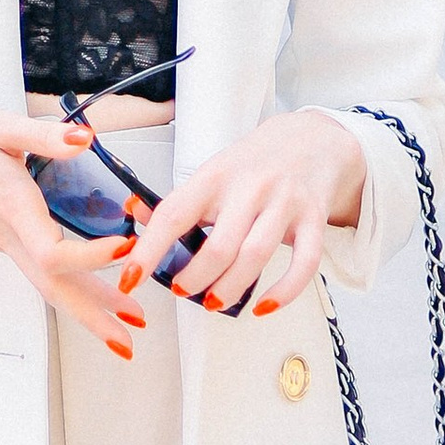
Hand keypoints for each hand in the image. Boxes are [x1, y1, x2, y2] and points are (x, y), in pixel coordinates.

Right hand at [0, 91, 153, 354]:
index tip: (125, 248)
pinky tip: (89, 283)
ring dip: (85, 305)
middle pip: (52, 287)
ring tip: (123, 318)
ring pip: (46, 281)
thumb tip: (83, 139)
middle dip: (93, 316)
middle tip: (128, 339)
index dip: (89, 258)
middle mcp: (3, 231)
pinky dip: (69, 281)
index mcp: (7, 204)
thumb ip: (43, 135)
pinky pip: (38, 267)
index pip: (51, 252)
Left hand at [119, 109, 366, 319]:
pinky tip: (264, 305)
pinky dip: (284, 292)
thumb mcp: (212, 173)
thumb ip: (177, 200)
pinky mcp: (314, 219)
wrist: (312, 139)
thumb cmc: (255, 163)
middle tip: (183, 290)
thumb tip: (134, 214)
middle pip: (218, 246)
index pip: (174, 214)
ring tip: (214, 300)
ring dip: (230, 288)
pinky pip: (303, 264)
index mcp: (215, 176)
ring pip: (255, 257)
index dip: (148, 250)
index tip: (130, 277)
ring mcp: (284, 203)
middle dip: (194, 279)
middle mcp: (250, 188)